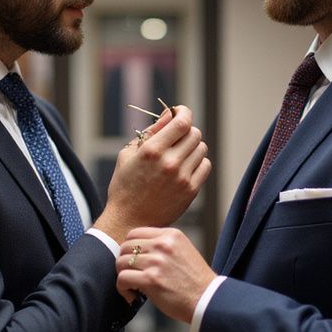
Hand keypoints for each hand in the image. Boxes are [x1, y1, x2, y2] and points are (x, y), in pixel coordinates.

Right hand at [94, 106, 210, 242]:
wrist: (129, 220)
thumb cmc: (125, 185)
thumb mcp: (129, 154)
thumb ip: (151, 132)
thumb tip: (169, 114)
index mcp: (152, 151)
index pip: (182, 122)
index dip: (184, 112)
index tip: (180, 112)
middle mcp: (170, 163)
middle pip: (194, 134)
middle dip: (186, 130)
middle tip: (176, 136)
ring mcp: (182, 178)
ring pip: (202, 148)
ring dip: (192, 146)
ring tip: (179, 153)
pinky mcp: (190, 191)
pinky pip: (205, 166)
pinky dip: (198, 162)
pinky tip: (185, 166)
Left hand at [116, 227, 215, 322]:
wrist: (208, 300)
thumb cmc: (195, 281)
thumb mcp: (183, 251)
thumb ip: (163, 246)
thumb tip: (136, 250)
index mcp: (171, 235)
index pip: (135, 233)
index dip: (130, 249)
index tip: (134, 263)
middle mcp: (163, 244)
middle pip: (125, 246)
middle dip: (124, 262)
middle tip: (132, 276)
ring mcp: (156, 261)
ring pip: (121, 262)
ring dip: (123, 276)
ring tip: (133, 287)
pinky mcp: (151, 279)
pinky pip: (122, 279)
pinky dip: (123, 289)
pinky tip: (132, 296)